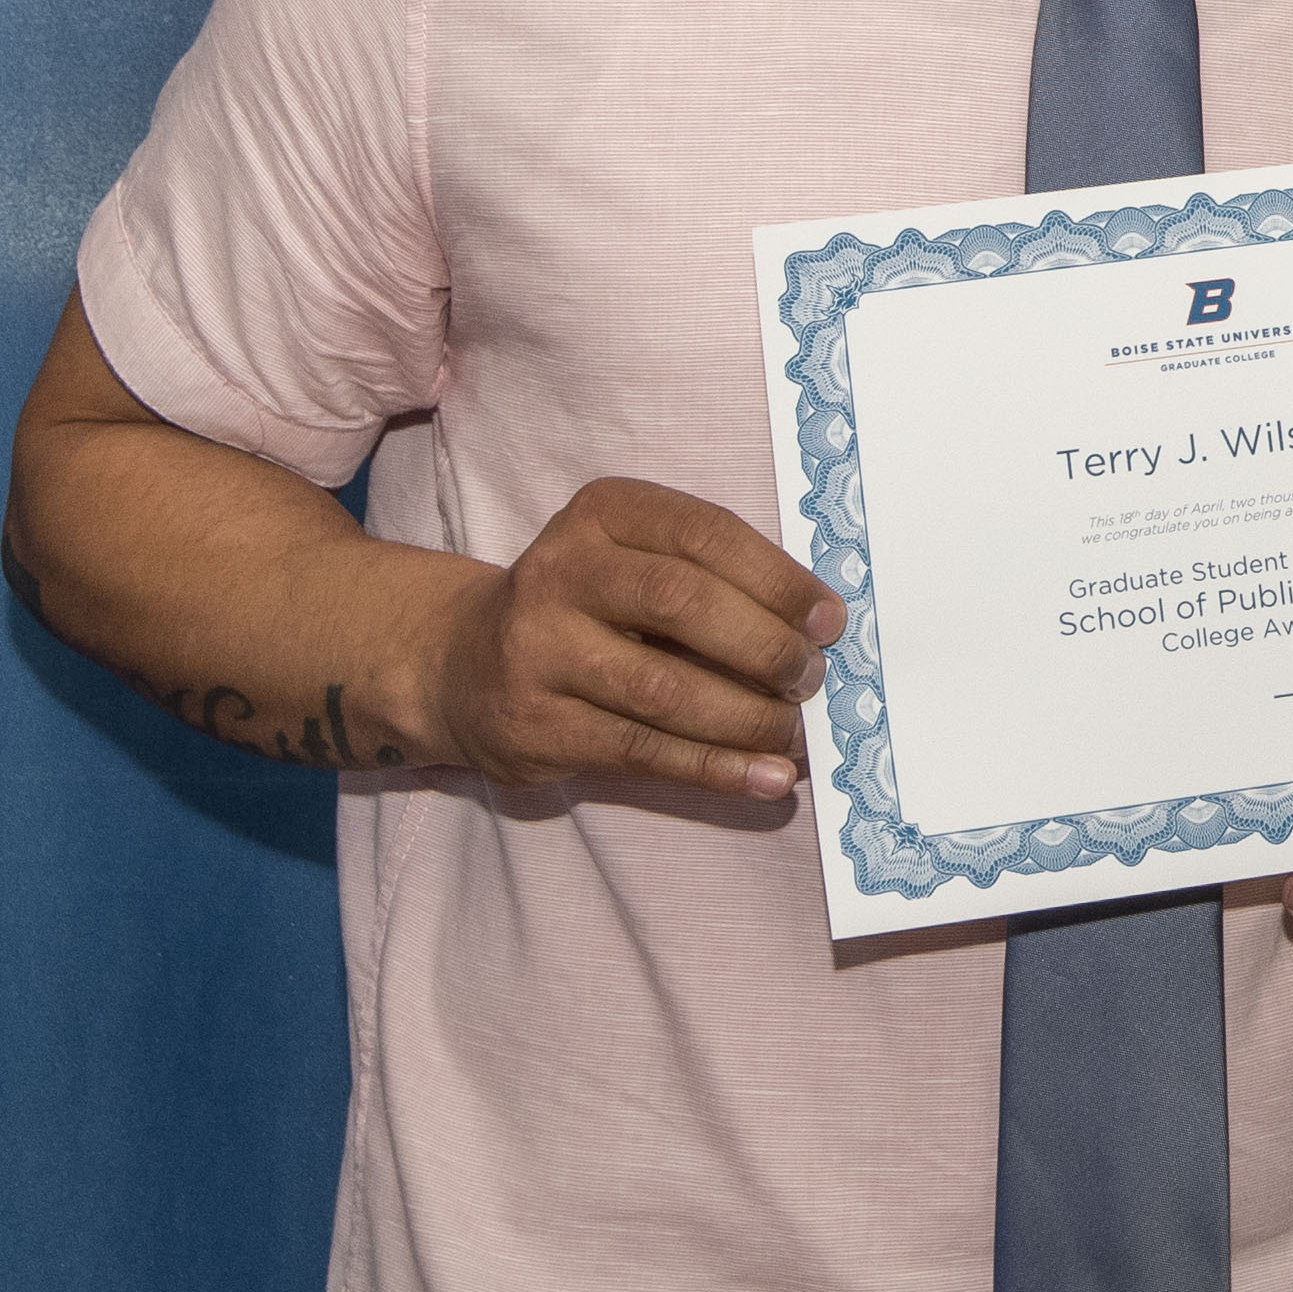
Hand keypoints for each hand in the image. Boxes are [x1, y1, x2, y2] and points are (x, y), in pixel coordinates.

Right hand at [408, 477, 844, 800]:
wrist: (462, 663)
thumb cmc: (588, 604)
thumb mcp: (634, 556)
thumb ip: (711, 576)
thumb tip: (818, 630)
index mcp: (604, 513)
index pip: (707, 535)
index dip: (779, 581)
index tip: (830, 620)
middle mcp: (563, 572)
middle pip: (684, 605)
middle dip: (765, 647)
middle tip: (811, 679)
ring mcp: (540, 650)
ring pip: (666, 691)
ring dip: (748, 718)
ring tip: (797, 733)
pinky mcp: (536, 725)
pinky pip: (643, 751)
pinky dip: (716, 768)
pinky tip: (767, 778)